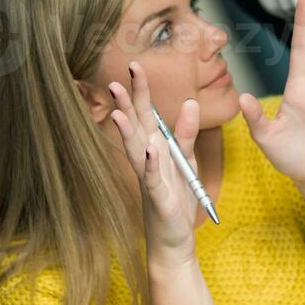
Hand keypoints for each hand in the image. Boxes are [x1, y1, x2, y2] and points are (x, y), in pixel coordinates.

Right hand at [109, 61, 201, 264]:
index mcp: (155, 147)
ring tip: (118, 113)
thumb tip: (189, 102)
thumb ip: (187, 133)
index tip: (134, 66)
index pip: (146, 114)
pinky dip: (152, 165)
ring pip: (136, 151)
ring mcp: (149, 178)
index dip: (140, 91)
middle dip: (126, 105)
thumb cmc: (178, 197)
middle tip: (114, 80)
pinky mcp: (158, 198)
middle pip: (136, 128)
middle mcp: (147, 160)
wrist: (174, 238)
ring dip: (127, 133)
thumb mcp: (188, 160)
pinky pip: (153, 179)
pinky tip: (150, 150)